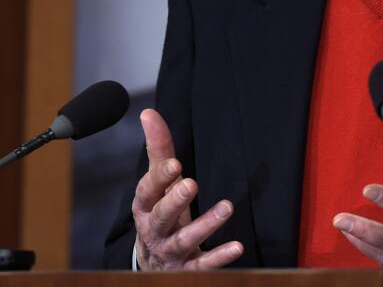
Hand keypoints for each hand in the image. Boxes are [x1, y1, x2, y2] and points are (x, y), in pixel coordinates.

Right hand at [132, 108, 242, 269]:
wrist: (153, 264)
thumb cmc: (158, 212)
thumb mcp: (158, 184)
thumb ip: (158, 150)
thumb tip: (148, 112)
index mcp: (145, 207)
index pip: (147, 192)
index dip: (159, 179)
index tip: (176, 164)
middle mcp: (154, 231)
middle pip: (160, 216)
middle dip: (174, 201)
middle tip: (191, 184)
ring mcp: (171, 252)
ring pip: (184, 240)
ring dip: (205, 225)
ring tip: (227, 207)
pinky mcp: (188, 269)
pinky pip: (203, 265)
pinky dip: (219, 257)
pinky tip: (237, 246)